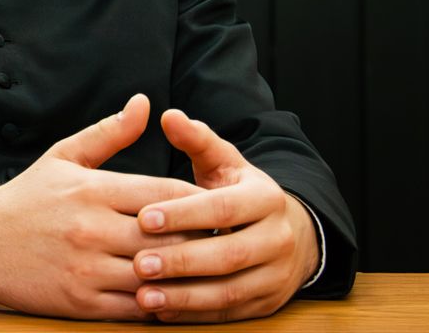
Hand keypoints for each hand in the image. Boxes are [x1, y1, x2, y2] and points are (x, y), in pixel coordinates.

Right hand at [0, 95, 201, 319]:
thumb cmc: (27, 197)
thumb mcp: (64, 156)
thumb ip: (110, 132)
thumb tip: (146, 103)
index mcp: (94, 190)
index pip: (166, 194)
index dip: (199, 200)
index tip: (217, 203)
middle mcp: (93, 229)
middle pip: (169, 236)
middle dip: (201, 238)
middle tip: (225, 238)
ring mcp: (87, 269)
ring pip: (157, 275)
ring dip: (185, 273)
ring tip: (209, 269)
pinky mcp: (81, 304)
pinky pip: (135, 308)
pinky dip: (160, 303)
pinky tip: (173, 295)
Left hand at [131, 109, 318, 322]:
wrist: (289, 232)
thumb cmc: (239, 192)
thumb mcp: (225, 162)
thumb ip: (196, 140)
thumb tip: (168, 115)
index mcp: (266, 198)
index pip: (223, 207)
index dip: (183, 213)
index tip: (143, 217)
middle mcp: (278, 238)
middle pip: (229, 254)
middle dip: (182, 260)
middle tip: (139, 263)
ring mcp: (276, 275)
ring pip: (230, 291)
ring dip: (185, 296)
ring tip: (144, 295)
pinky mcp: (267, 304)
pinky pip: (229, 314)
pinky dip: (194, 314)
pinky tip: (160, 310)